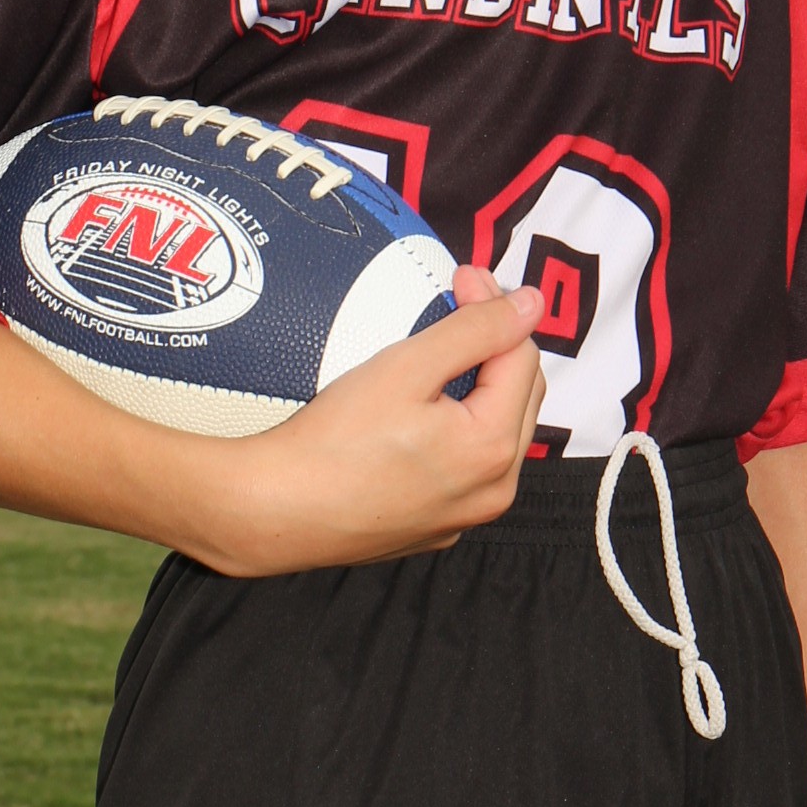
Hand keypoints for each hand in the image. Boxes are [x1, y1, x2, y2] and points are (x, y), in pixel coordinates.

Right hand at [202, 263, 545, 576]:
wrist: (274, 511)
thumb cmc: (332, 441)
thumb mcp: (408, 366)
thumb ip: (476, 330)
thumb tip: (532, 304)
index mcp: (494, 448)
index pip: (521, 356)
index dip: (496, 307)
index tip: (460, 278)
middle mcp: (492, 491)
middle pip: (518, 396)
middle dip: (496, 346)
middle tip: (455, 305)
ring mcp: (463, 516)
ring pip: (494, 435)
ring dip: (480, 389)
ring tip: (439, 356)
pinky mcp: (433, 527)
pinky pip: (463, 469)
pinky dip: (456, 432)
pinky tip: (417, 414)